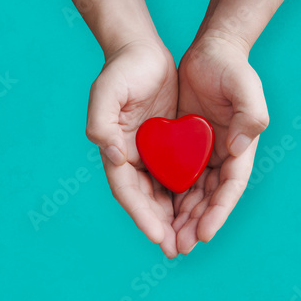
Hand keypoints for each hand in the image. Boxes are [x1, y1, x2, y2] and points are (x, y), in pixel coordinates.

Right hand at [85, 40, 180, 257]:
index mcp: (114, 150)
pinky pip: (178, 177)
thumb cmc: (122, 69)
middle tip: (177, 250)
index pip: (127, 192)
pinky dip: (187, 196)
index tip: (158, 237)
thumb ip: (100, 122)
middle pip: (146, 201)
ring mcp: (149, 153)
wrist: (141, 50)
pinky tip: (200, 211)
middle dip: (160, 227)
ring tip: (190, 241)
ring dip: (175, 218)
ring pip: (163, 194)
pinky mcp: (167, 146)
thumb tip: (112, 155)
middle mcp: (130, 158)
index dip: (142, 216)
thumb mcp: (106, 91)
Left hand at [171, 33, 269, 253]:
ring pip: (191, 195)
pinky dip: (167, 198)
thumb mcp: (246, 88)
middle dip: (196, 225)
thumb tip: (238, 150)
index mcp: (241, 148)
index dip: (218, 212)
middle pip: (209, 199)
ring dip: (182, 220)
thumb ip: (250, 117)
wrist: (210, 52)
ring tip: (169, 243)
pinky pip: (175, 179)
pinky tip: (156, 215)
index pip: (230, 188)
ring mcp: (203, 154)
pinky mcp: (184, 148)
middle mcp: (224, 157)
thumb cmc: (230, 68)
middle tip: (181, 247)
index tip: (204, 233)